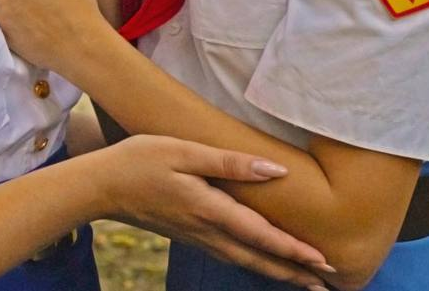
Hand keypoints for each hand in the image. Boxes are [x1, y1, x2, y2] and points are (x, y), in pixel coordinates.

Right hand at [99, 135, 334, 289]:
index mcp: (209, 209)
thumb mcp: (184, 150)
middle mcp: (206, 230)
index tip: (322, 262)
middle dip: (293, 272)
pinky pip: (229, 255)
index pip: (260, 235)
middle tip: (326, 284)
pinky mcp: (189, 235)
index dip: (293, 250)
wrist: (101, 186)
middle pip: (257, 258)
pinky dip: (254, 263)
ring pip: (244, 261)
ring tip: (304, 280)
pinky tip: (262, 262)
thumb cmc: (141, 159)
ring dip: (276, 272)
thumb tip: (273, 169)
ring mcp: (196, 236)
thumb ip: (229, 162)